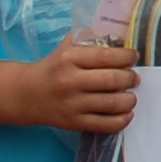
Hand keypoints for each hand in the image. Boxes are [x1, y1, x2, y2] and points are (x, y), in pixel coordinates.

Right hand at [9, 36, 139, 134]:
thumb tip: (122, 36)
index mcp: (69, 58)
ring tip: (130, 95)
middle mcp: (70, 81)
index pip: (107, 56)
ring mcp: (72, 104)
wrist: (27, 94)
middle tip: (134, 78)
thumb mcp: (68, 46)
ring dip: (130, 99)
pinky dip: (122, 120)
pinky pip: (106, 125)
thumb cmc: (55, 67)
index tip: (133, 58)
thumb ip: (92, 38)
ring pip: (113, 104)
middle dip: (131, 78)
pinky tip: (126, 113)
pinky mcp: (74, 123)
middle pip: (113, 80)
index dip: (127, 57)